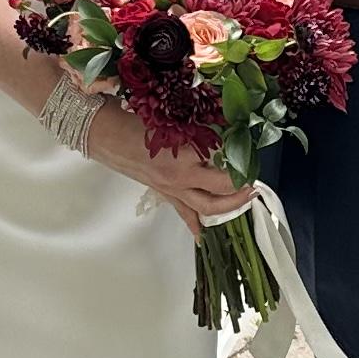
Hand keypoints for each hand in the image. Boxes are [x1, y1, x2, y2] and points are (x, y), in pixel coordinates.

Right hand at [82, 99, 253, 226]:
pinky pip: (183, 212)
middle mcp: (179, 179)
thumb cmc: (134, 121)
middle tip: (254, 187)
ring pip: (204, 208)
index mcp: (183, 159)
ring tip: (243, 202)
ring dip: (226, 208)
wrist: (104, 133)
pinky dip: (195, 224)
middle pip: (218, 195)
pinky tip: (204, 236)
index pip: (221, 171)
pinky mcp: (163, 192)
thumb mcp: (172, 122)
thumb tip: (228, 129)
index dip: (240, 168)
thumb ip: (200, 130)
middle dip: (239, 194)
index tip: (252, 160)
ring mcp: (170, 189)